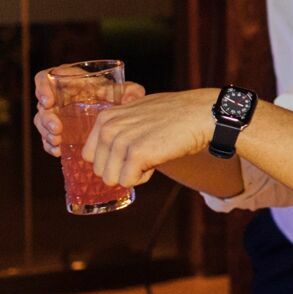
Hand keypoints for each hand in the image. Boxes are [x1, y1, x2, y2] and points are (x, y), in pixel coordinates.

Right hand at [34, 68, 145, 156]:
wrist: (116, 113)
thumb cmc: (117, 94)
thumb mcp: (125, 89)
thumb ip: (131, 90)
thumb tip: (132, 97)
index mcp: (68, 80)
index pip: (45, 77)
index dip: (42, 88)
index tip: (49, 101)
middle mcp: (58, 96)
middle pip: (42, 105)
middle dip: (46, 119)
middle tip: (57, 129)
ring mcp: (56, 114)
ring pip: (42, 122)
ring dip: (46, 133)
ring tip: (58, 141)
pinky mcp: (57, 129)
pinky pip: (47, 137)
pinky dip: (49, 145)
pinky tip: (58, 151)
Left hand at [81, 87, 218, 186]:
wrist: (202, 113)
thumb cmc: (174, 114)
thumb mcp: (136, 111)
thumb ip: (117, 127)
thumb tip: (104, 152)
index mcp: (105, 118)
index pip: (90, 156)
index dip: (112, 160)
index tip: (132, 151)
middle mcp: (109, 128)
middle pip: (100, 170)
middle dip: (122, 169)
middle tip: (145, 153)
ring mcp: (122, 141)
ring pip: (112, 179)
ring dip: (133, 174)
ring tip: (152, 155)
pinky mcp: (137, 155)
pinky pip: (129, 182)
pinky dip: (144, 177)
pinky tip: (158, 160)